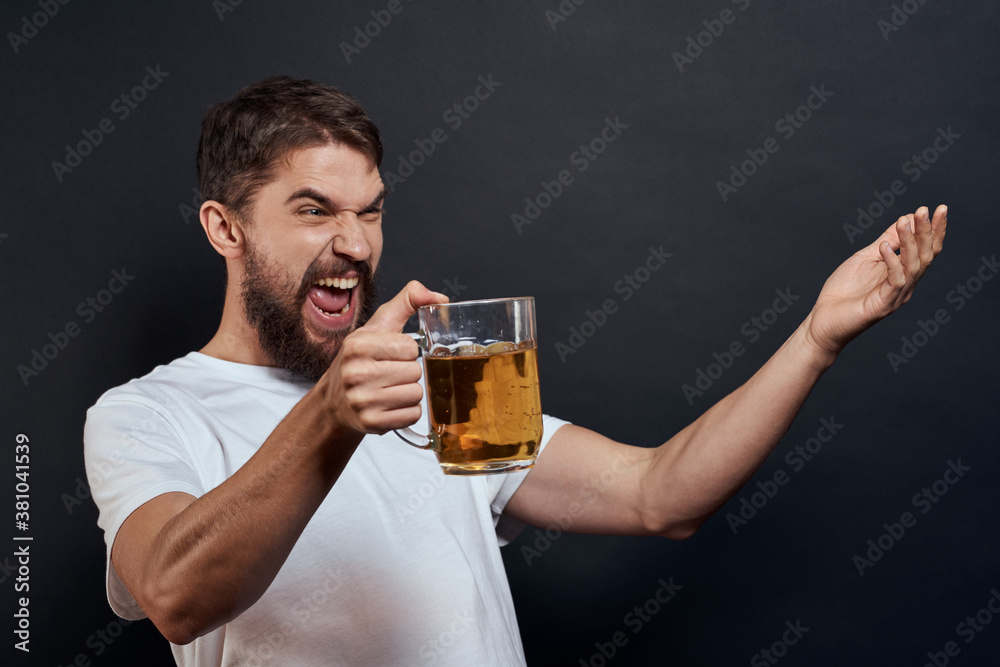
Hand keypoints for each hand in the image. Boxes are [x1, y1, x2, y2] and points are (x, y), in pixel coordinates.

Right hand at [318, 281, 448, 433]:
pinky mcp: (371, 423)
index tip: (392, 354)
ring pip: (416, 394)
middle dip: (409, 372)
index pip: (409, 348)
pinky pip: (412, 415)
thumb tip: (440, 297)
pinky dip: (407, 411)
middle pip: (414, 372)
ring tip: (391, 389)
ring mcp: (362, 401)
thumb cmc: (362, 359)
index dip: (407, 351)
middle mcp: (355, 373)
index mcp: (357, 345)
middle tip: (391, 374)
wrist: (336, 400)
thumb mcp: (379, 325)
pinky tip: (391, 405)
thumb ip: (408, 301)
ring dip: (410, 392)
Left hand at [805, 204, 947, 355]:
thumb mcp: (865, 258)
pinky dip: (891, 262)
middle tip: (926, 210)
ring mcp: (896, 296)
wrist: (823, 321)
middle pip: (925, 255)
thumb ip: (886, 241)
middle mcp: (905, 285)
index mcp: (903, 273)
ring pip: (914, 266)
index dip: (935, 230)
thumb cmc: (844, 290)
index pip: (926, 249)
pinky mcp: (883, 305)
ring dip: (910, 241)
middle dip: (927, 231)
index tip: (940, 208)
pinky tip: (883, 247)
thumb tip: (905, 219)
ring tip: (905, 221)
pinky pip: (894, 281)